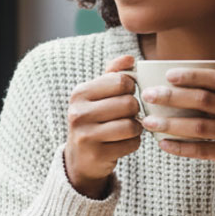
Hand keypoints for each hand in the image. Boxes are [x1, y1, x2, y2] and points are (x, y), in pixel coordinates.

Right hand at [64, 54, 141, 198]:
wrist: (80, 157)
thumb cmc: (95, 119)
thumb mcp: (98, 94)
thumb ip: (114, 73)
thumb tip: (130, 58)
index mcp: (80, 93)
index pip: (122, 81)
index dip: (132, 88)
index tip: (126, 95)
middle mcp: (78, 113)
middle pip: (129, 103)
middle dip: (135, 110)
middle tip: (128, 115)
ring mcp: (85, 135)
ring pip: (132, 125)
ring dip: (136, 127)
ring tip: (127, 128)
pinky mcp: (96, 154)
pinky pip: (132, 144)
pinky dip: (133, 143)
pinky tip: (122, 142)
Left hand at [140, 66, 214, 203]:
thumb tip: (174, 88)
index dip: (192, 76)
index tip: (168, 75)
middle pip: (203, 100)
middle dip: (172, 97)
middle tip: (149, 95)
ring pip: (198, 127)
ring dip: (170, 123)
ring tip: (148, 122)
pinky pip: (202, 150)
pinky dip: (180, 147)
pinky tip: (163, 143)